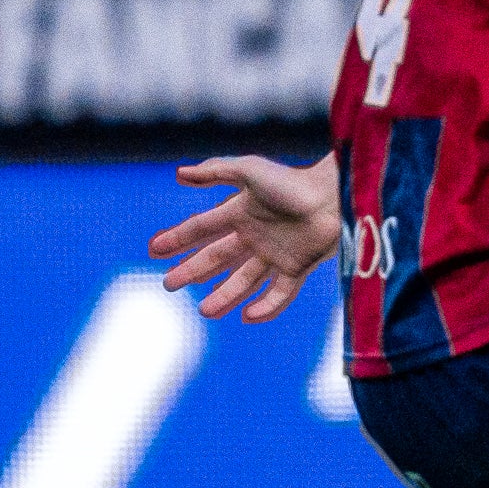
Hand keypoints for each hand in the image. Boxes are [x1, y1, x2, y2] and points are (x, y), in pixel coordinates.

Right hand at [149, 154, 339, 320]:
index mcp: (241, 211)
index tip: (154, 249)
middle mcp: (255, 235)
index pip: (202, 227)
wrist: (334, 195)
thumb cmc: (293, 181)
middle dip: (192, 270)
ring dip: (224, 296)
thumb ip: (215, 171)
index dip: (178, 237)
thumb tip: (179, 173)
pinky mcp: (298, 267)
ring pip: (243, 280)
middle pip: (217, 257)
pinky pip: (279, 293)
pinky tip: (247, 316)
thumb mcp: (249, 171)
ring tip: (205, 311)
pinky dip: (265, 307)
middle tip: (169, 284)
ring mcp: (276, 254)